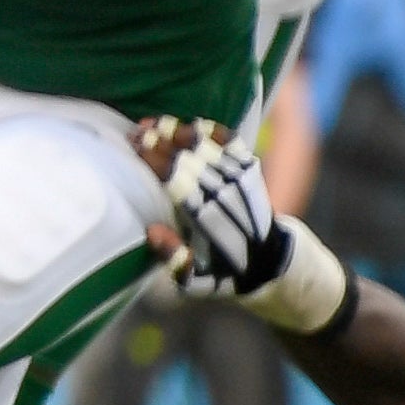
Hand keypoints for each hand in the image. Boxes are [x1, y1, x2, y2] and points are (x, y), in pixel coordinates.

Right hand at [153, 124, 287, 299]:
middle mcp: (227, 198)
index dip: (157, 164)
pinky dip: (214, 132)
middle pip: (191, 162)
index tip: (135, 150)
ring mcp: (242, 182)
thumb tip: (152, 231)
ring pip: (209, 149)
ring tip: (155, 123)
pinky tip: (192, 124)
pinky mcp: (251, 172)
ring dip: (180, 133)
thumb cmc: (222, 272)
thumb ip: (174, 259)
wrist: (269, 261)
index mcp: (208, 223)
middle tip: (136, 132)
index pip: (179, 184)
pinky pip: (233, 145)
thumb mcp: (196, 281)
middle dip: (161, 144)